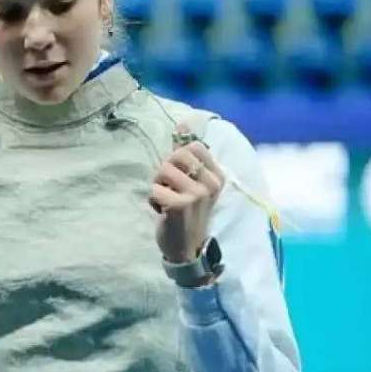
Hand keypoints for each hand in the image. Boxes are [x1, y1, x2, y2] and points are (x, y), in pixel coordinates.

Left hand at [149, 123, 225, 262]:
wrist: (186, 248)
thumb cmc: (186, 212)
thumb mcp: (191, 182)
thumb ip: (186, 153)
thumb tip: (182, 122)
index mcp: (217, 176)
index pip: (193, 147)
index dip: (178, 159)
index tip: (180, 178)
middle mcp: (211, 184)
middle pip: (175, 157)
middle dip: (164, 172)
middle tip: (170, 191)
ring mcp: (197, 194)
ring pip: (162, 171)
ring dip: (157, 187)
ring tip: (167, 202)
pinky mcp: (180, 205)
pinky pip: (154, 190)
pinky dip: (153, 201)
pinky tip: (163, 213)